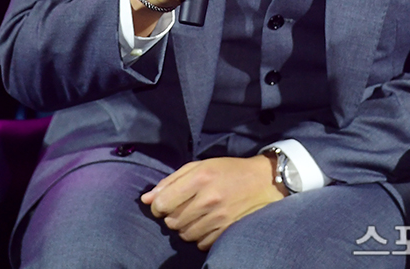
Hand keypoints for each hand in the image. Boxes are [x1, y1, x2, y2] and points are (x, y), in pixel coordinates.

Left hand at [140, 154, 284, 249]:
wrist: (263, 182)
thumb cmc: (228, 170)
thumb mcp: (200, 166)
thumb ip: (172, 180)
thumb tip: (146, 198)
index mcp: (200, 178)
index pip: (163, 202)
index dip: (157, 205)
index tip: (162, 204)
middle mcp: (208, 199)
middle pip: (172, 220)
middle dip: (171, 216)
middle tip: (183, 207)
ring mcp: (218, 217)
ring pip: (184, 234)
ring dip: (185, 227)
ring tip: (195, 215)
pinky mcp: (226, 231)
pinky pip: (199, 243)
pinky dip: (198, 236)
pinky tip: (206, 223)